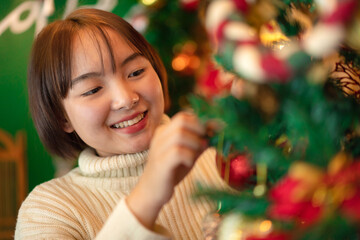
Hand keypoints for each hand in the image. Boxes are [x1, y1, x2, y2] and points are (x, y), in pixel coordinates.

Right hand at [126, 112, 206, 229]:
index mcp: (165, 131)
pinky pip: (177, 152)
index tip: (216, 129)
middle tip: (206, 142)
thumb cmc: (171, 172)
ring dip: (195, 143)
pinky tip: (189, 163)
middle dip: (199, 128)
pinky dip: (188, 156)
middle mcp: (160, 136)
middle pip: (182, 120)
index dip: (202, 120)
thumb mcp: (188, 154)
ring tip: (197, 153)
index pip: (184, 116)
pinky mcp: (160, 163)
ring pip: (180, 134)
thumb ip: (199, 143)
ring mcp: (158, 149)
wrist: (151, 193)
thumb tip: (217, 133)